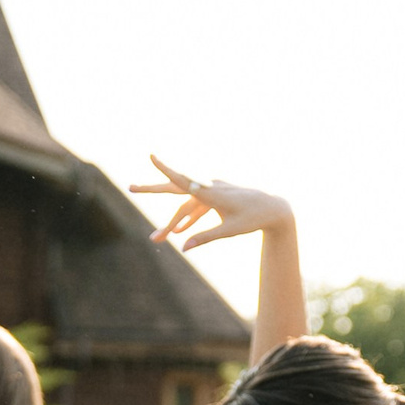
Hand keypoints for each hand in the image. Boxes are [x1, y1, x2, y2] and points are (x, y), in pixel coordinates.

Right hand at [129, 156, 293, 251]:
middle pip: (175, 189)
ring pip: (185, 205)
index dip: (166, 169)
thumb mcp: (229, 232)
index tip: (151, 156)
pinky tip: (180, 232)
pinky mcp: (217, 197)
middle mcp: (209, 188)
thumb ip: (205, 238)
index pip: (182, 180)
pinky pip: (197, 209)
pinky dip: (188, 220)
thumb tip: (183, 248)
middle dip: (152, 190)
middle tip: (130, 187)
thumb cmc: (253, 220)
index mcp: (211, 193)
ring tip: (157, 238)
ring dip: (172, 222)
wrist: (274, 209)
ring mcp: (213, 191)